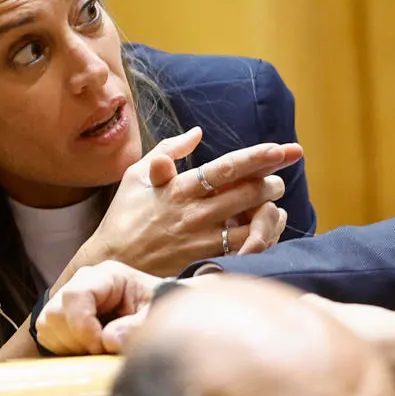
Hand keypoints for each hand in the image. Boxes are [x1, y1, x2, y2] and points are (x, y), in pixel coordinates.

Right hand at [35, 260, 162, 354]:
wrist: (155, 312)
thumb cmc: (156, 309)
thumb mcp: (156, 316)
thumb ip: (137, 326)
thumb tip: (109, 340)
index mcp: (107, 276)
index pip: (76, 294)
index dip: (82, 325)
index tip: (99, 348)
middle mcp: (82, 282)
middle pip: (56, 311)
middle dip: (77, 339)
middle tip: (102, 351)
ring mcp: (68, 298)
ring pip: (47, 324)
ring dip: (69, 345)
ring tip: (96, 350)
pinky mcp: (61, 316)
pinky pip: (46, 334)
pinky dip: (63, 347)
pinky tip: (86, 349)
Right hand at [86, 128, 301, 277]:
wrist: (112, 263)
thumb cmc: (124, 217)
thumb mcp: (136, 176)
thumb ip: (168, 150)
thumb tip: (198, 132)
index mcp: (180, 186)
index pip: (226, 168)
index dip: (257, 157)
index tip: (282, 149)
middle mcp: (194, 212)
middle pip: (248, 193)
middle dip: (272, 183)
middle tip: (276, 181)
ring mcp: (202, 239)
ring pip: (253, 225)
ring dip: (271, 214)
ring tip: (273, 208)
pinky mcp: (206, 262)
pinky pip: (245, 250)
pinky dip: (262, 239)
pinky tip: (263, 233)